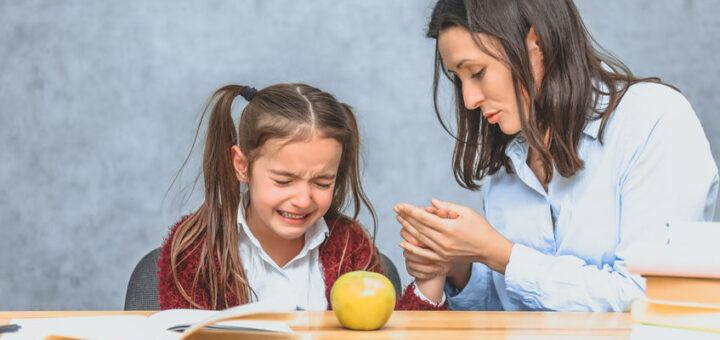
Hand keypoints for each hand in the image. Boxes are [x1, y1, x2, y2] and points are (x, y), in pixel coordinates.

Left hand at [394, 198, 513, 273]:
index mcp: (449, 228)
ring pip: (420, 239)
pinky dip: (412, 249)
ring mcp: (442, 252)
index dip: (410, 211)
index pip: (424, 217)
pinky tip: (402, 243)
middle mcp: (444, 241)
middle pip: (419, 227)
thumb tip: (431, 202)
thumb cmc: (481, 228)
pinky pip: (424, 254)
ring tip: (398, 220)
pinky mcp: (443, 259)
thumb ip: (447, 207)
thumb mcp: (467, 212)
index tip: (400, 205)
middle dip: (406, 217)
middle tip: (396, 209)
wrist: (489, 250)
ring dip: (407, 229)